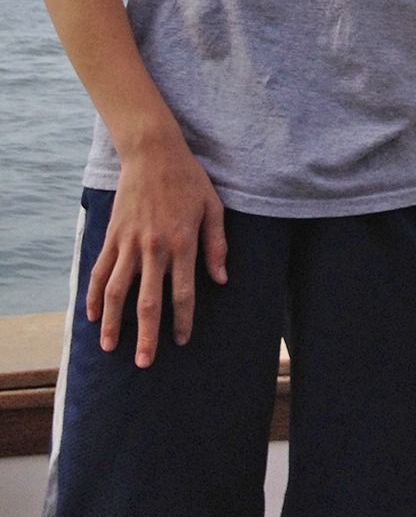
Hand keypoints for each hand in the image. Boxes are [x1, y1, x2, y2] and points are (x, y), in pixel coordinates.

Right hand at [86, 140, 227, 367]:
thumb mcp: (213, 207)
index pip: (182, 293)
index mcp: (183, 243)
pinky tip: (91, 316)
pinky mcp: (112, 236)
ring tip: (111, 348)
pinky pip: (99, 270)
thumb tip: (221, 279)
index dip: (182, 320)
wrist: (153, 153)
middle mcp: (154, 248)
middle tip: (145, 363)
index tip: (181, 341)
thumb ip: (217, 245)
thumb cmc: (189, 180)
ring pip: (116, 291)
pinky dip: (93, 295)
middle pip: (148, 301)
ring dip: (113, 322)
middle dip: (147, 335)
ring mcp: (129, 243)